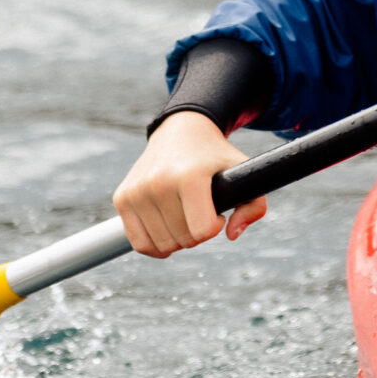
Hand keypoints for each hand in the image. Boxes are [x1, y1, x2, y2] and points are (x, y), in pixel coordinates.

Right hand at [115, 112, 266, 257]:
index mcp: (189, 176)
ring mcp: (137, 191)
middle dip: (197, 233)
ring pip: (161, 245)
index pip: (202, 230)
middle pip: (183, 239)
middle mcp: (158, 182)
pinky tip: (167, 230)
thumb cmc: (215, 157)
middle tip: (201, 212)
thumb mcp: (244, 171)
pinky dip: (155, 246)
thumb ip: (254, 206)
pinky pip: (139, 243)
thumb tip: (232, 235)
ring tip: (185, 217)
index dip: (215, 226)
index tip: (218, 212)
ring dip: (178, 239)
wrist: (180, 131)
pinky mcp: (122, 198)